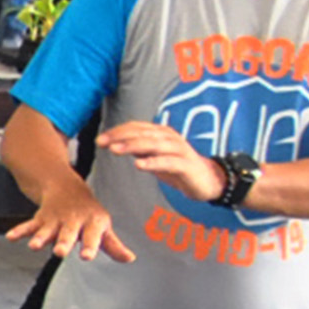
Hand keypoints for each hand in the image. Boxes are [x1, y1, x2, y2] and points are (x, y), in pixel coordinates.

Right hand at [6, 179, 130, 261]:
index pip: (92, 236)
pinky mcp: (41, 219)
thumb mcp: (103, 226)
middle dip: (63, 242)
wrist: (66, 186)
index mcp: (92, 223)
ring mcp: (56, 220)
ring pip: (47, 230)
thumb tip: (130, 259)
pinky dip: (20, 231)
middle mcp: (73, 221)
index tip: (86, 256)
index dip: (90, 246)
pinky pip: (29, 225)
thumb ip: (114, 245)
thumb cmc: (89, 212)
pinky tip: (10, 237)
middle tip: (60, 252)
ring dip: (40, 238)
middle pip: (68, 234)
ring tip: (33, 246)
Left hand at [97, 119, 223, 202]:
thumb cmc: (178, 168)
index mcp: (161, 133)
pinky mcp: (186, 165)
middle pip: (142, 134)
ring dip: (133, 146)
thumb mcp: (154, 157)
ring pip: (153, 144)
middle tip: (102, 142)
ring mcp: (179, 150)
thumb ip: (139, 150)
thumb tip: (117, 144)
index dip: (117, 132)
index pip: (136, 128)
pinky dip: (153, 162)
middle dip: (120, 137)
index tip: (100, 140)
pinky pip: (168, 162)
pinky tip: (139, 165)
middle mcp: (170, 138)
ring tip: (115, 150)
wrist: (208, 181)